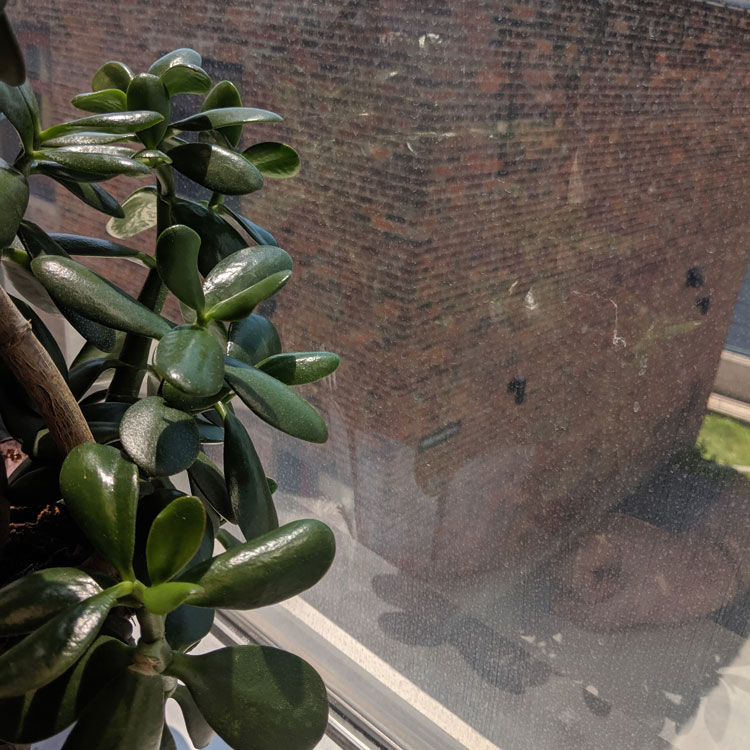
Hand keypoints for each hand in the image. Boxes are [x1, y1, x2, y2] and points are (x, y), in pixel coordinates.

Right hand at [552, 514, 741, 630]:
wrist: (718, 567)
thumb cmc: (681, 585)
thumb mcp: (637, 608)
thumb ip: (592, 614)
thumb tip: (555, 607)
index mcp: (603, 534)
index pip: (566, 566)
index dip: (585, 590)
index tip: (615, 597)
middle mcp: (599, 526)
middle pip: (564, 561)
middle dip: (585, 586)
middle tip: (617, 594)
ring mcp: (606, 531)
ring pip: (574, 562)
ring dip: (591, 584)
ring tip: (620, 590)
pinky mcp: (613, 541)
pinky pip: (589, 561)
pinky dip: (597, 579)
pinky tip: (620, 585)